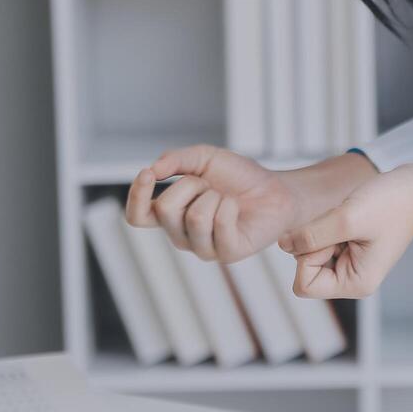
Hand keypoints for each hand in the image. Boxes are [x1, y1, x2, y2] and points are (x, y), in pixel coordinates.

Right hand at [125, 145, 299, 263]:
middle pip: (165, 210)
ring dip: (213, 196)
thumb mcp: (203, 158)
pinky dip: (230, 207)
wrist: (276, 189)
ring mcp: (204, 248)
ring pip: (193, 218)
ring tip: (226, 198)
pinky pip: (219, 224)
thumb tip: (151, 170)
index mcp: (171, 216)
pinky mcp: (228, 253)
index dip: (136, 196)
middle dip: (190, 186)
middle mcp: (183, 236)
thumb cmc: (239, 177)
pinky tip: (237, 209)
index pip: (137, 216)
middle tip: (211, 186)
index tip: (147, 173)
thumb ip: (175, 160)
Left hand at [279, 165, 412, 298]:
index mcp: (356, 284)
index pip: (304, 285)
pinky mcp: (350, 249)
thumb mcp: (345, 219)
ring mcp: (352, 265)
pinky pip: (322, 241)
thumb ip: (310, 236)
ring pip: (312, 254)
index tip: (332, 236)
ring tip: (350, 219)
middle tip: (344, 225)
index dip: (307, 257)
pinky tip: (350, 217)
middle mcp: (353, 280)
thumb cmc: (392, 203)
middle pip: (306, 271)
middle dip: (315, 243)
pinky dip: (329, 226)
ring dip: (322, 231)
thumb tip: (283, 245)